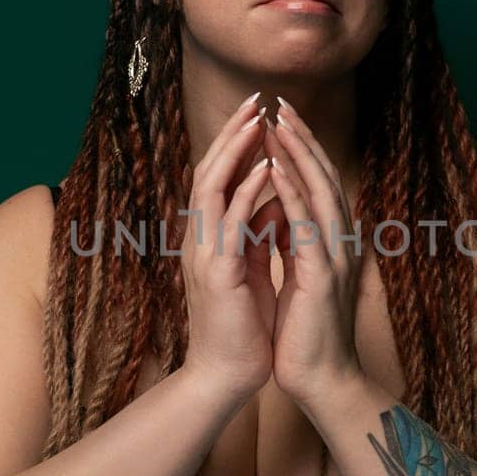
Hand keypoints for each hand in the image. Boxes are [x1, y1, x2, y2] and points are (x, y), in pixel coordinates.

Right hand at [179, 93, 277, 399]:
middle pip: (209, 171)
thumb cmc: (243, 326)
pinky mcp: (216, 273)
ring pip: (212, 188)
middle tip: (255, 100)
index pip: (218, 178)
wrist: (227, 375)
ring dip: (235, 152)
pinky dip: (247, 194)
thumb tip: (276, 201)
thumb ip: (259, 234)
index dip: (235, 144)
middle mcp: (200, 239)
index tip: (258, 113)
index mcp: (210, 238)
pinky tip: (264, 171)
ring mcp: (204, 254)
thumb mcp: (253, 268)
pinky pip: (230, 223)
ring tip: (256, 121)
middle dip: (232, 134)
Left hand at [262, 97, 366, 411]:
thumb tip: (278, 211)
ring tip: (278, 122)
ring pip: (318, 192)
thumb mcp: (296, 275)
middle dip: (300, 138)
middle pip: (322, 176)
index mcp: (330, 241)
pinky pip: (306, 226)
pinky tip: (275, 171)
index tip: (278, 118)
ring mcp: (335, 257)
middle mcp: (339, 241)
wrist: (319, 380)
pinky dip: (291, 195)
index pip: (316, 182)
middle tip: (279, 103)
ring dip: (297, 155)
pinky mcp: (322, 277)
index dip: (299, 148)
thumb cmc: (304, 333)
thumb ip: (292, 241)